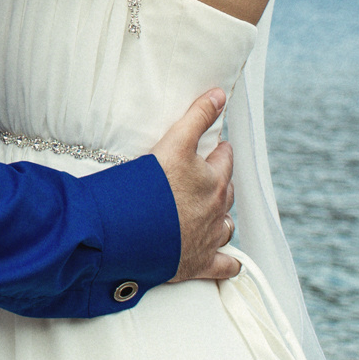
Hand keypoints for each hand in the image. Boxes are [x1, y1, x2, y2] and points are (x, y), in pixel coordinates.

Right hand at [151, 87, 240, 282]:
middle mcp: (217, 209)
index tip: (210, 147)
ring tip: (208, 210)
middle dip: (219, 181)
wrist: (129, 232)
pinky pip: (226, 265)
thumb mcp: (174, 143)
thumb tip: (220, 94)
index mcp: (214, 181)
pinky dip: (229, 262)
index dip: (217, 150)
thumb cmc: (149, 188)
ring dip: (221, 216)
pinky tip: (229, 260)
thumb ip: (197, 117)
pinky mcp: (200, 263)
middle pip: (227, 190)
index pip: (225, 158)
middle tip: (203, 175)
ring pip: (227, 224)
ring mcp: (210, 238)